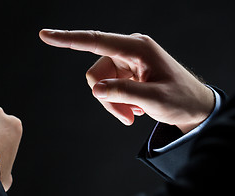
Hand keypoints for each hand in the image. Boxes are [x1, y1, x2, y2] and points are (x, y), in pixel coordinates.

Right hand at [39, 29, 214, 132]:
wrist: (193, 106)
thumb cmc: (180, 98)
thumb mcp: (154, 99)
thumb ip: (123, 93)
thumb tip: (95, 89)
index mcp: (137, 48)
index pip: (96, 41)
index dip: (68, 39)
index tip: (45, 35)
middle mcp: (128, 50)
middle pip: (96, 73)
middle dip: (106, 98)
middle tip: (125, 116)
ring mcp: (126, 62)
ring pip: (99, 84)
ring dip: (112, 103)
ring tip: (132, 115)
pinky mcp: (125, 73)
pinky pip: (107, 88)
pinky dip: (116, 103)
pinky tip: (134, 109)